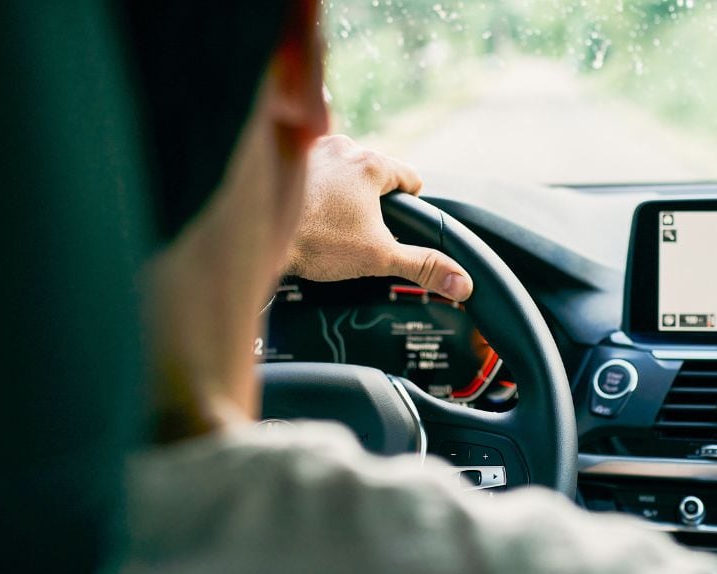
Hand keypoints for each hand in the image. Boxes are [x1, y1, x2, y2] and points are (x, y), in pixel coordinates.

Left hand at [285, 135, 472, 300]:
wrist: (256, 234)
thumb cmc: (314, 241)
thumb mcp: (379, 258)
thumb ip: (423, 267)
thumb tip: (460, 282)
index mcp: (371, 164)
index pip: (411, 178)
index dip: (410, 205)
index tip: (399, 222)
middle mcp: (343, 147)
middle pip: (376, 173)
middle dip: (373, 200)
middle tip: (361, 229)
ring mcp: (312, 150)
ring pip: (345, 169)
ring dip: (344, 190)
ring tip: (332, 222)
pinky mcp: (288, 159)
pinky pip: (316, 169)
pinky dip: (317, 186)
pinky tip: (309, 210)